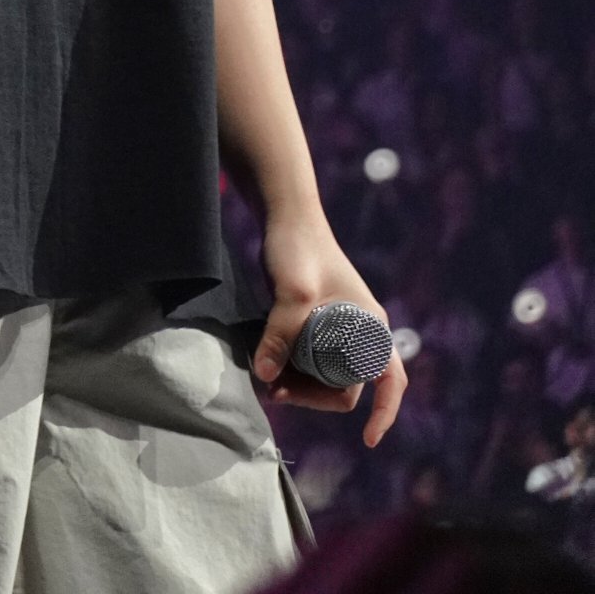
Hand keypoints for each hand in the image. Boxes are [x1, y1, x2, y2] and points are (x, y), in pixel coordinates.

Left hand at [252, 212, 407, 447]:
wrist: (285, 215)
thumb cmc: (298, 247)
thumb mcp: (291, 292)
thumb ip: (281, 334)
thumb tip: (265, 375)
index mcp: (371, 325)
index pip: (391, 381)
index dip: (385, 414)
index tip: (369, 441)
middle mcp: (361, 330)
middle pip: (348, 386)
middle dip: (317, 399)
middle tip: (278, 393)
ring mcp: (340, 328)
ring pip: (328, 376)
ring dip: (303, 386)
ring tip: (268, 380)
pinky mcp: (318, 323)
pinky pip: (313, 360)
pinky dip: (295, 369)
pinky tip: (269, 366)